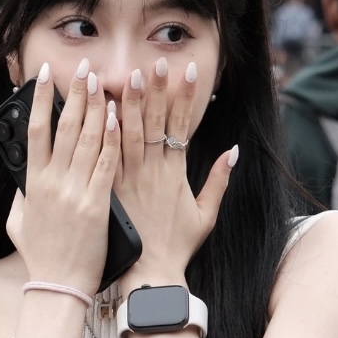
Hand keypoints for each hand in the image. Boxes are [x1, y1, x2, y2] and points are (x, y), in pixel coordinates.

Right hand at [5, 59, 118, 294]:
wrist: (59, 286)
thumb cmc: (41, 257)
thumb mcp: (18, 222)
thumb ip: (21, 196)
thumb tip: (22, 179)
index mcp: (33, 184)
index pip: (35, 131)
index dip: (39, 100)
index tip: (44, 76)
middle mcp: (52, 182)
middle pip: (64, 127)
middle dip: (74, 93)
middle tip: (84, 68)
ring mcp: (74, 192)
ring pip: (86, 139)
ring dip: (95, 107)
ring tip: (101, 82)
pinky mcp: (97, 204)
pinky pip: (105, 164)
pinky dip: (111, 139)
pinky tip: (117, 118)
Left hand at [115, 58, 235, 289]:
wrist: (150, 275)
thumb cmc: (177, 247)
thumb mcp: (206, 215)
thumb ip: (219, 181)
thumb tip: (233, 151)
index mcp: (176, 174)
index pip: (182, 126)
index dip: (185, 98)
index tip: (188, 72)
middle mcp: (153, 172)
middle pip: (155, 123)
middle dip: (157, 90)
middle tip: (157, 62)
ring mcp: (130, 180)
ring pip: (130, 134)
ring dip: (131, 103)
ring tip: (130, 75)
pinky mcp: (110, 190)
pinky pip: (107, 157)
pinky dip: (107, 134)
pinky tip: (105, 112)